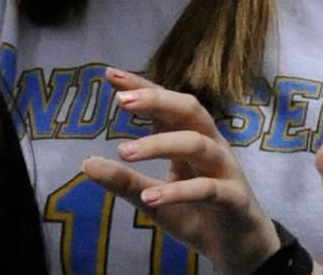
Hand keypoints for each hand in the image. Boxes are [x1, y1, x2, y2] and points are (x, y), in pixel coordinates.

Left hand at [80, 69, 282, 274]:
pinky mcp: (235, 198)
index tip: (110, 74)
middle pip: (190, 110)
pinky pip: (208, 189)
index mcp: (191, 138)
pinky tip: (151, 195)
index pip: (166, 105)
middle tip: (122, 101)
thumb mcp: (152, 198)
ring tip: (124, 151)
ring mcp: (225, 170)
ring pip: (197, 144)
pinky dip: (179, 191)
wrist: (236, 248)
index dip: (142, 88)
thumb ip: (124, 181)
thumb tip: (86, 162)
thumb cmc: (195, 214)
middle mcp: (211, 146)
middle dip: (157, 100)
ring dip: (160, 144)